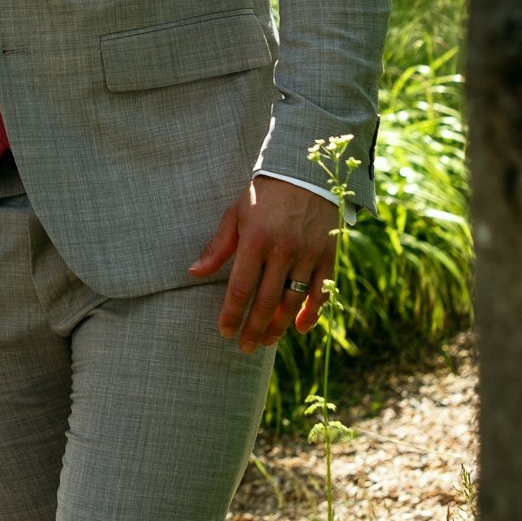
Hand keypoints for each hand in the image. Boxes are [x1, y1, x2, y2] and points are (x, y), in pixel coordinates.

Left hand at [189, 175, 339, 352]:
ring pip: (293, 302)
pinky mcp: (328, 256)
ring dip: (279, 327)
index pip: (240, 289)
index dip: (232, 315)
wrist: (304, 173)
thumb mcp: (235, 214)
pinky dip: (312, 314)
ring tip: (266, 341)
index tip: (225, 331)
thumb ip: (217, 247)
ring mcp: (308, 255)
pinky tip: (300, 328)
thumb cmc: (263, 195)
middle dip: (254, 328)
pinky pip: (321, 292)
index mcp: (255, 240)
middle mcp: (283, 250)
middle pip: (267, 302)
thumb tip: (193, 273)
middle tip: (245, 347)